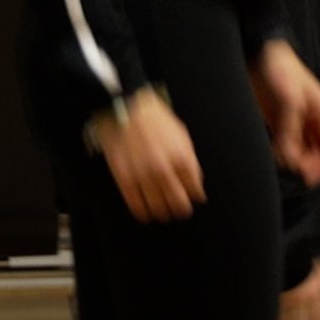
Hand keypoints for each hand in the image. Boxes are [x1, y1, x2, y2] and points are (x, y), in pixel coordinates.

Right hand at [93, 88, 204, 222]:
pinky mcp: (124, 176)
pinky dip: (141, 212)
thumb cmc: (155, 119)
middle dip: (180, 209)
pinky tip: (143, 213)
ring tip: (161, 212)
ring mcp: (143, 174)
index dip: (194, 196)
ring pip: (158, 207)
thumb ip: (190, 161)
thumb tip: (195, 185)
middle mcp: (164, 170)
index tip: (191, 197)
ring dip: (162, 213)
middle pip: (178, 204)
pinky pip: (135, 203)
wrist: (125, 106)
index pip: (194, 190)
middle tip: (178, 210)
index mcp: (182, 159)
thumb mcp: (182, 136)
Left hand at [250, 39, 319, 190]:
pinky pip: (283, 141)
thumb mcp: (290, 97)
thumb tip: (290, 155)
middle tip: (306, 178)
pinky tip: (278, 157)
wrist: (255, 50)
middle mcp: (310, 117)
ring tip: (292, 169)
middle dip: (315, 165)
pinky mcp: (275, 118)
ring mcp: (293, 118)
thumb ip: (290, 126)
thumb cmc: (279, 67)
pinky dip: (283, 151)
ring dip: (299, 160)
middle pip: (318, 149)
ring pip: (301, 147)